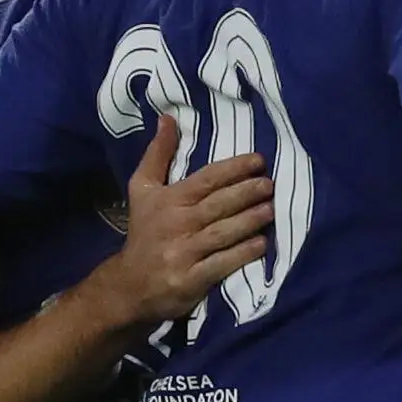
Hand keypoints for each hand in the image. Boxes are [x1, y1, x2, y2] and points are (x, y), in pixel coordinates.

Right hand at [77, 114, 272, 333]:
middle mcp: (177, 223)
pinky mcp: (191, 280)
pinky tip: (261, 245)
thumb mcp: (143, 189)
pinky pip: (222, 264)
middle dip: (246, 192)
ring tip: (272, 209)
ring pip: (223, 232)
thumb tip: (168, 118)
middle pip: (218, 204)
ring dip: (250, 220)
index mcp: (169, 200)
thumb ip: (158, 154)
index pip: (206, 179)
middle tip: (270, 184)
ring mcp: (184, 253)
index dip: (233, 169)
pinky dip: (242, 254)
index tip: (258, 160)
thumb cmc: (144, 231)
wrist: (129, 284)